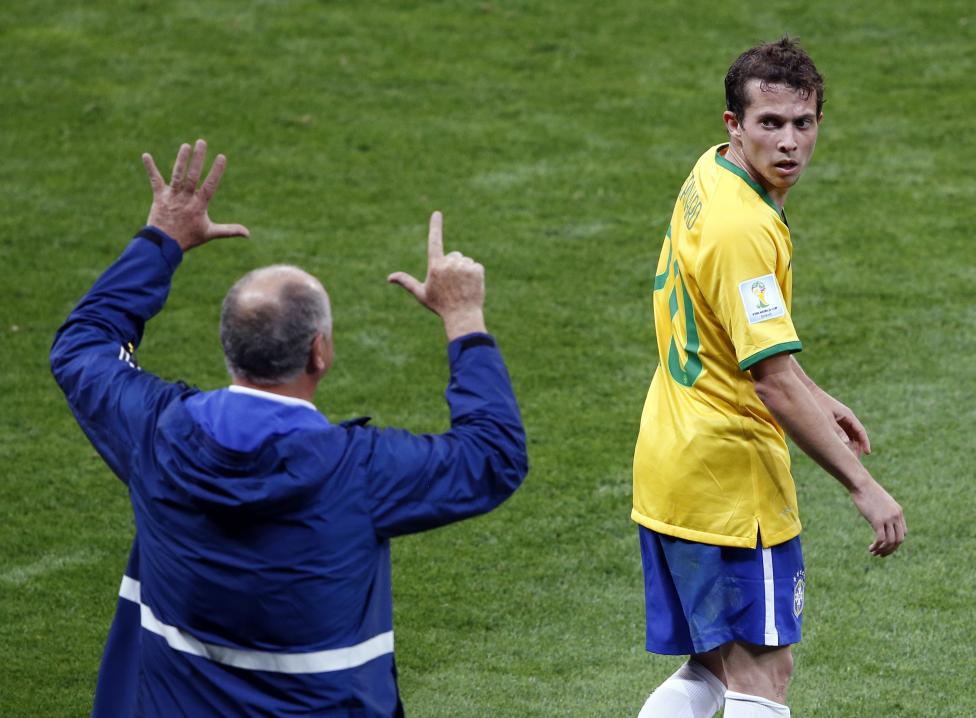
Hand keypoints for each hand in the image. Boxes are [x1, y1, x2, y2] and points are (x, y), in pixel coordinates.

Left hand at [143, 139, 249, 251]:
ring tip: (186, 146)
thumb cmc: (189, 238)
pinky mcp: (159, 197)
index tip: (221, 157)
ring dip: (181, 160)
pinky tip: (146, 155)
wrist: (165, 245)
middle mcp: (185, 199)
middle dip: (198, 159)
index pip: (209, 186)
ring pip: (177, 176)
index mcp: (199, 206)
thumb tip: (248, 234)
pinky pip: (155, 180)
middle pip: (192, 176)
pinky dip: (150, 168)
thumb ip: (230, 230)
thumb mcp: (211, 233)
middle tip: (201, 142)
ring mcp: (171, 197)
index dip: (216, 171)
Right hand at [388, 211, 486, 339]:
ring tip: (462, 287)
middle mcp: (449, 263)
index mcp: (435, 266)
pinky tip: (471, 287)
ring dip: (464, 271)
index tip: (437, 213)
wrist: (462, 316)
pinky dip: (475, 275)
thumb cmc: (440, 306)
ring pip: (465, 261)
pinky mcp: (477, 269)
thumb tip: (389, 277)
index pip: (434, 241)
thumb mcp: (421, 294)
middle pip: (453, 256)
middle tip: (452, 285)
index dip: (435, 226)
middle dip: (453, 266)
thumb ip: (406, 282)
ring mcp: (463, 266)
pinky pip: (476, 266)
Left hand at [817, 393, 870, 456]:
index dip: (865, 442)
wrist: (808, 392)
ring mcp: (840, 419)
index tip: (867, 453)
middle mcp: (846, 418)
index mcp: (848, 415)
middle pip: (856, 435)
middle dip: (857, 447)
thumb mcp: (826, 418)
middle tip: (855, 460)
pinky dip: (842, 441)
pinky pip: (842, 433)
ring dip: (850, 445)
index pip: (860, 431)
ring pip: (849, 435)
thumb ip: (836, 430)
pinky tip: (838, 450)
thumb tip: (846, 443)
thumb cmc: (817, 404)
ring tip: (848, 457)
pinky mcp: (834, 421)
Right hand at [850, 479, 905, 556]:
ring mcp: (888, 518)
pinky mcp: (877, 520)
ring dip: (883, 550)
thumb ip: (883, 511)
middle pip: (899, 540)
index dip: (895, 542)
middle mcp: (896, 516)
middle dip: (891, 549)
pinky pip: (880, 539)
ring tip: (874, 553)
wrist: (862, 484)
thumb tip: (879, 521)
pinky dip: (877, 546)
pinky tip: (871, 548)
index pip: (903, 533)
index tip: (885, 546)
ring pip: (890, 541)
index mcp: (898, 512)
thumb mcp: (880, 502)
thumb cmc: (867, 491)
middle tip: (881, 554)